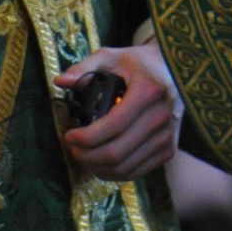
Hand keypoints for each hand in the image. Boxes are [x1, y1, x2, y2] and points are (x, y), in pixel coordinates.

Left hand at [57, 41, 183, 179]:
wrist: (172, 70)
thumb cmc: (137, 63)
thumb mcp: (111, 57)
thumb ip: (85, 67)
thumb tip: (60, 82)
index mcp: (148, 90)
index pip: (114, 125)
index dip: (86, 137)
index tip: (69, 135)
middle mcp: (162, 115)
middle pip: (117, 152)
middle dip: (86, 155)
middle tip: (72, 148)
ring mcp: (168, 135)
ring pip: (125, 167)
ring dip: (97, 167)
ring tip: (83, 155)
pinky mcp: (169, 149)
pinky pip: (137, 172)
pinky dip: (114, 173)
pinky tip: (100, 163)